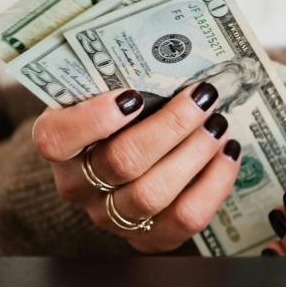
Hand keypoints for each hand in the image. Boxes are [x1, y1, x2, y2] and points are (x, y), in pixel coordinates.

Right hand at [31, 83, 240, 252]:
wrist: (115, 159)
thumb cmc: (118, 111)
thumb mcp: (105, 89)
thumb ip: (122, 75)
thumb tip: (173, 49)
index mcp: (57, 142)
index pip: (56, 139)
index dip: (94, 120)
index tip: (134, 95)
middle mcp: (78, 185)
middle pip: (121, 163)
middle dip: (171, 126)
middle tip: (203, 97)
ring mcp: (110, 216)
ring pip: (154, 194)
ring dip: (196, 154)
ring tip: (219, 123)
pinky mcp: (147, 237)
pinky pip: (185, 219)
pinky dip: (215, 183)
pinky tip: (228, 152)